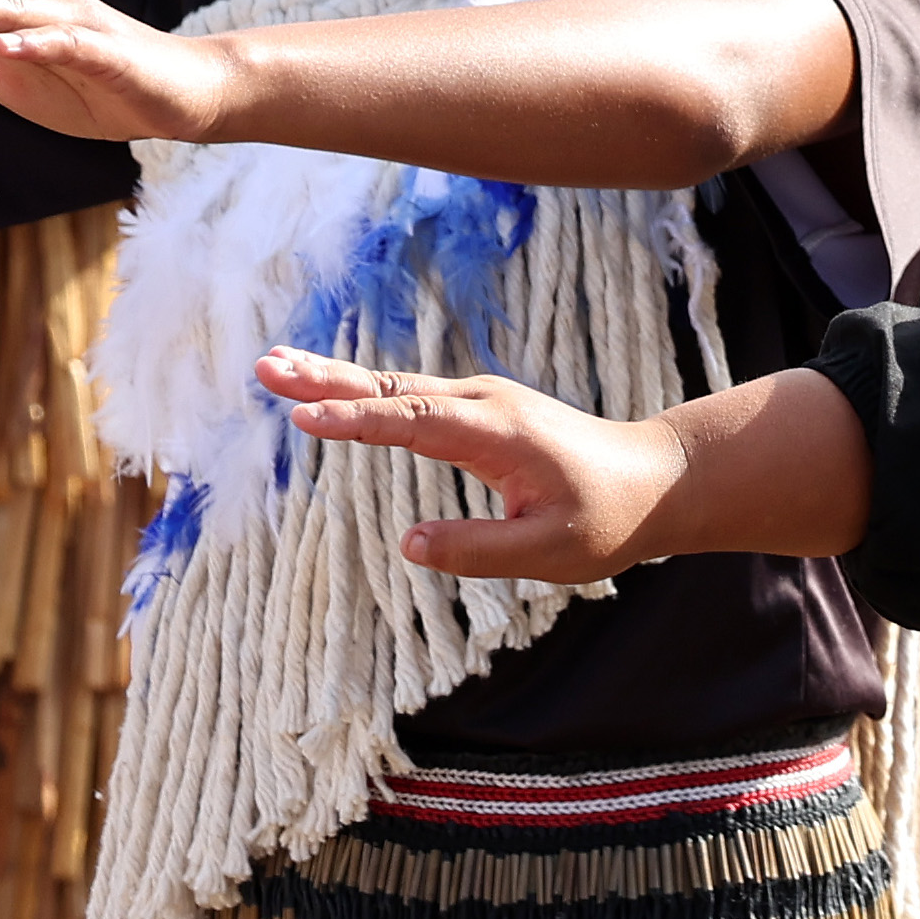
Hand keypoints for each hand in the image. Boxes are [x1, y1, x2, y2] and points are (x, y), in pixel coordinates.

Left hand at [0, 0, 242, 144]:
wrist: (180, 96)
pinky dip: (36, 44)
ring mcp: (80, 23)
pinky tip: (5, 47)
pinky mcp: (109, 53)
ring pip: (17, 10)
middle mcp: (48, 0)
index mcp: (21, 1)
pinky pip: (69, 44)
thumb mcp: (0, 74)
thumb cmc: (88, 84)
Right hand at [261, 348, 688, 580]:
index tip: (305, 418)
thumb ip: (480, 550)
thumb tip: (409, 544)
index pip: (414, 421)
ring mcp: (478, 403)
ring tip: (275, 368)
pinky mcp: (475, 413)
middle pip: (392, 389)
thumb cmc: (609, 518)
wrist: (653, 480)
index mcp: (499, 431)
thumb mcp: (553, 551)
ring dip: (335, 379)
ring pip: (395, 387)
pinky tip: (329, 393)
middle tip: (265, 367)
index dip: (359, 422)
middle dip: (327, 380)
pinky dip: (364, 393)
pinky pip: (409, 399)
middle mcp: (483, 404)